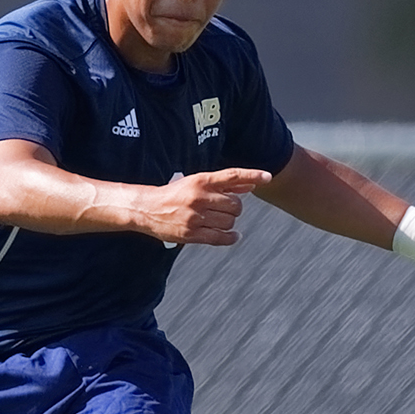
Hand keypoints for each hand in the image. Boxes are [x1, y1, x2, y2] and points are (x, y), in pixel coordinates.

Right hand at [144, 167, 272, 244]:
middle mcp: (199, 197)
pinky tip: (234, 236)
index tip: (267, 177)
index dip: (252, 175)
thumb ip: (225, 184)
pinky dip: (231, 238)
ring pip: (230, 222)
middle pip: (235, 205)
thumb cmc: (175, 194)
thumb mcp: (197, 182)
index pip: (232, 175)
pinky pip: (220, 238)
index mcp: (201, 181)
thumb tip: (251, 187)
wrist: (147, 209)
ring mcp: (195, 217)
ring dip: (230, 223)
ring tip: (219, 220)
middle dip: (234, 208)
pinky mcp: (192, 234)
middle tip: (224, 209)